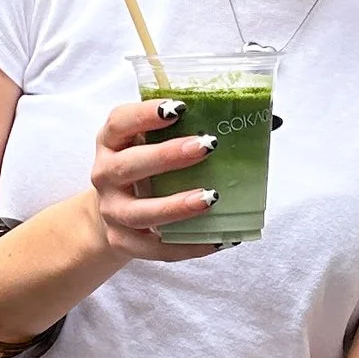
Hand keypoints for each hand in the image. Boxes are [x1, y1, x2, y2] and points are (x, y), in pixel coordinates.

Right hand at [88, 97, 224, 264]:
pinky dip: (187, 246)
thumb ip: (181, 128)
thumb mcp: (148, 142)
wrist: (112, 211)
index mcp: (110, 143)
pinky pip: (155, 249)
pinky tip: (217, 240)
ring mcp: (112, 211)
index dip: (145, 115)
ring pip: (140, 212)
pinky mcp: (123, 242)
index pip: (119, 123)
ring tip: (211, 197)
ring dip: (176, 206)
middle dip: (167, 156)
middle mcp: (105, 175)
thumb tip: (254, 118)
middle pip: (127, 166)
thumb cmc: (142, 167)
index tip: (179, 108)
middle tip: (206, 146)